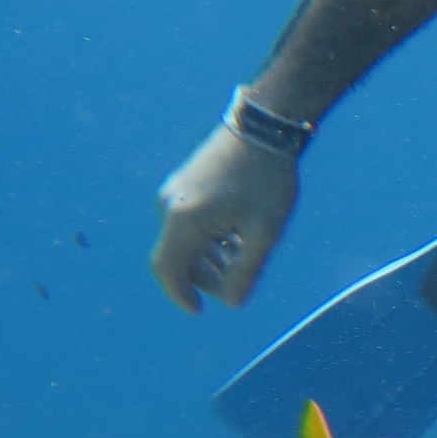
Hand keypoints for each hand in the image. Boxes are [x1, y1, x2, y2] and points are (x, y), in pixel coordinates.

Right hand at [151, 121, 296, 311]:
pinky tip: (236, 240)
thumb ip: (246, 271)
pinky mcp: (184, 183)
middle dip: (204, 277)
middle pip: (178, 257)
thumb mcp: (264, 232)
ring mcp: (174, 191)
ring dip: (208, 258)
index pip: (168, 270)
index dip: (181, 295)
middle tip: (236, 285)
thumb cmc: (267, 179)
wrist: (266, 126)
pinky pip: (188, 222)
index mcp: (183, 219)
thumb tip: (232, 302)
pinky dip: (208, 239)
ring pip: (184, 240)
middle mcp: (170, 204)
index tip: (199, 311)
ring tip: (242, 260)